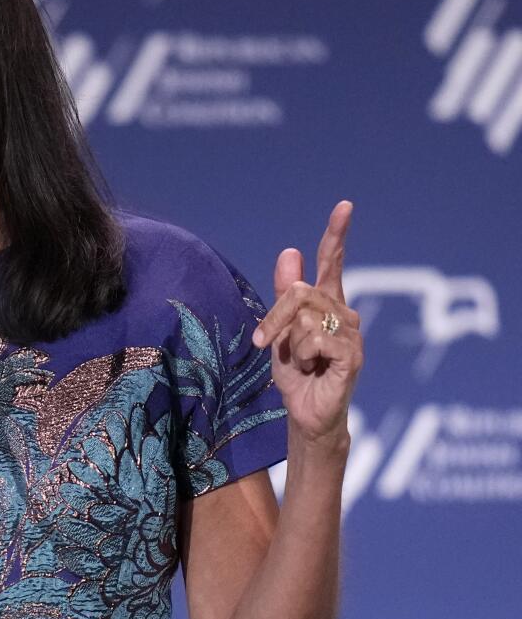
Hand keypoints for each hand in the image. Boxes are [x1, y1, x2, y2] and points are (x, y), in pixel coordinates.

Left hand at [252, 201, 363, 445]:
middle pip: (299, 291)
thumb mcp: (279, 329)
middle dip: (274, 317)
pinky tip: (312, 370)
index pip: (332, 261)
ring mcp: (352, 333)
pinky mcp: (352, 354)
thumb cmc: (294, 373)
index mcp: (326, 303)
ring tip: (301, 363)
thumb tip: (290, 251)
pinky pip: (314, 338)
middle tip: (265, 343)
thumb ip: (283, 293)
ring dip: (288, 344)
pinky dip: (300, 356)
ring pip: (304, 317)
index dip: (337, 233)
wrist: (304, 412)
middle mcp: (344, 312)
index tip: (345, 205)